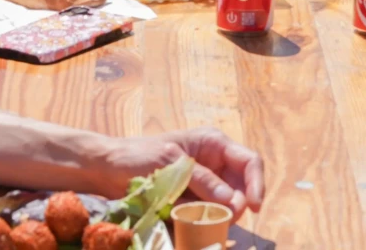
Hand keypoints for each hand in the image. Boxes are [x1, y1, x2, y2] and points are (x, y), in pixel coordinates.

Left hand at [96, 128, 265, 217]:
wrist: (108, 168)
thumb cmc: (137, 155)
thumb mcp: (170, 162)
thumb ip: (202, 180)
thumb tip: (232, 200)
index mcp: (213, 143)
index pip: (249, 161)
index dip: (257, 184)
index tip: (253, 208)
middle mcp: (214, 162)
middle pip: (241, 187)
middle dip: (236, 205)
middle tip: (220, 219)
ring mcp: (204, 181)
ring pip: (225, 203)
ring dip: (217, 215)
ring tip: (198, 220)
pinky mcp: (192, 198)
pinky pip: (207, 212)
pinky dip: (202, 220)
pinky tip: (188, 222)